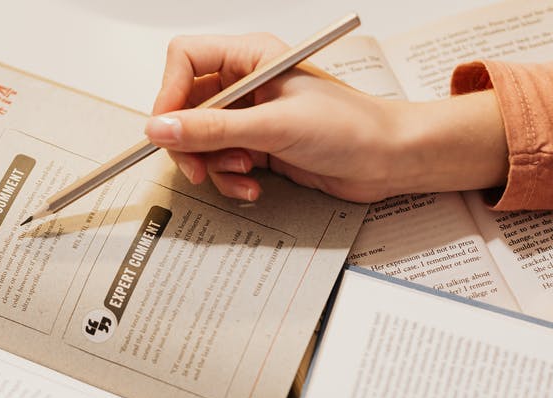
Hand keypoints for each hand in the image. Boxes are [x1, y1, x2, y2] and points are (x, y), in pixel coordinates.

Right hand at [146, 33, 507, 202]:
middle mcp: (247, 84)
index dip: (169, 93)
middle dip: (190, 141)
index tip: (168, 127)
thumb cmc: (352, 127)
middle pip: (186, 107)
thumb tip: (162, 128)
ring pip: (200, 141)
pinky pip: (222, 163)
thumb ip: (213, 130)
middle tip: (199, 166)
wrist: (389, 160)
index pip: (185, 60)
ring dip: (214, 165)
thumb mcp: (274, 127)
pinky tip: (253, 185)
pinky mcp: (259, 147)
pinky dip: (231, 180)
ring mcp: (252, 117)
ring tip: (242, 172)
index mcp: (251, 57)